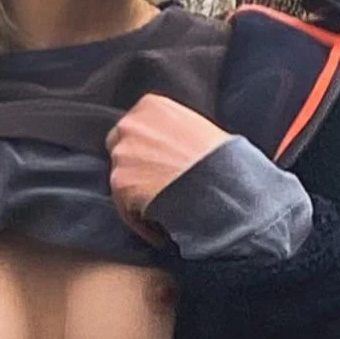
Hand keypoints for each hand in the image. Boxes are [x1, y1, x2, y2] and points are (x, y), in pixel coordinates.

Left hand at [109, 94, 230, 231]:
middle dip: (134, 168)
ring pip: (121, 180)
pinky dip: (140, 222)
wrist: (220, 184)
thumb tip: (167, 150)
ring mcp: (122, 153)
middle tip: (154, 189)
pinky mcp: (120, 182)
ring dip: (137, 197)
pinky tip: (159, 232)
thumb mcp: (196, 127)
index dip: (145, 150)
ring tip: (161, 214)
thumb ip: (171, 131)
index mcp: (150, 106)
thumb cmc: (220, 159)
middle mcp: (130, 124)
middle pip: (119, 148)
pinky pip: (125, 208)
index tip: (157, 167)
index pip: (134, 127)